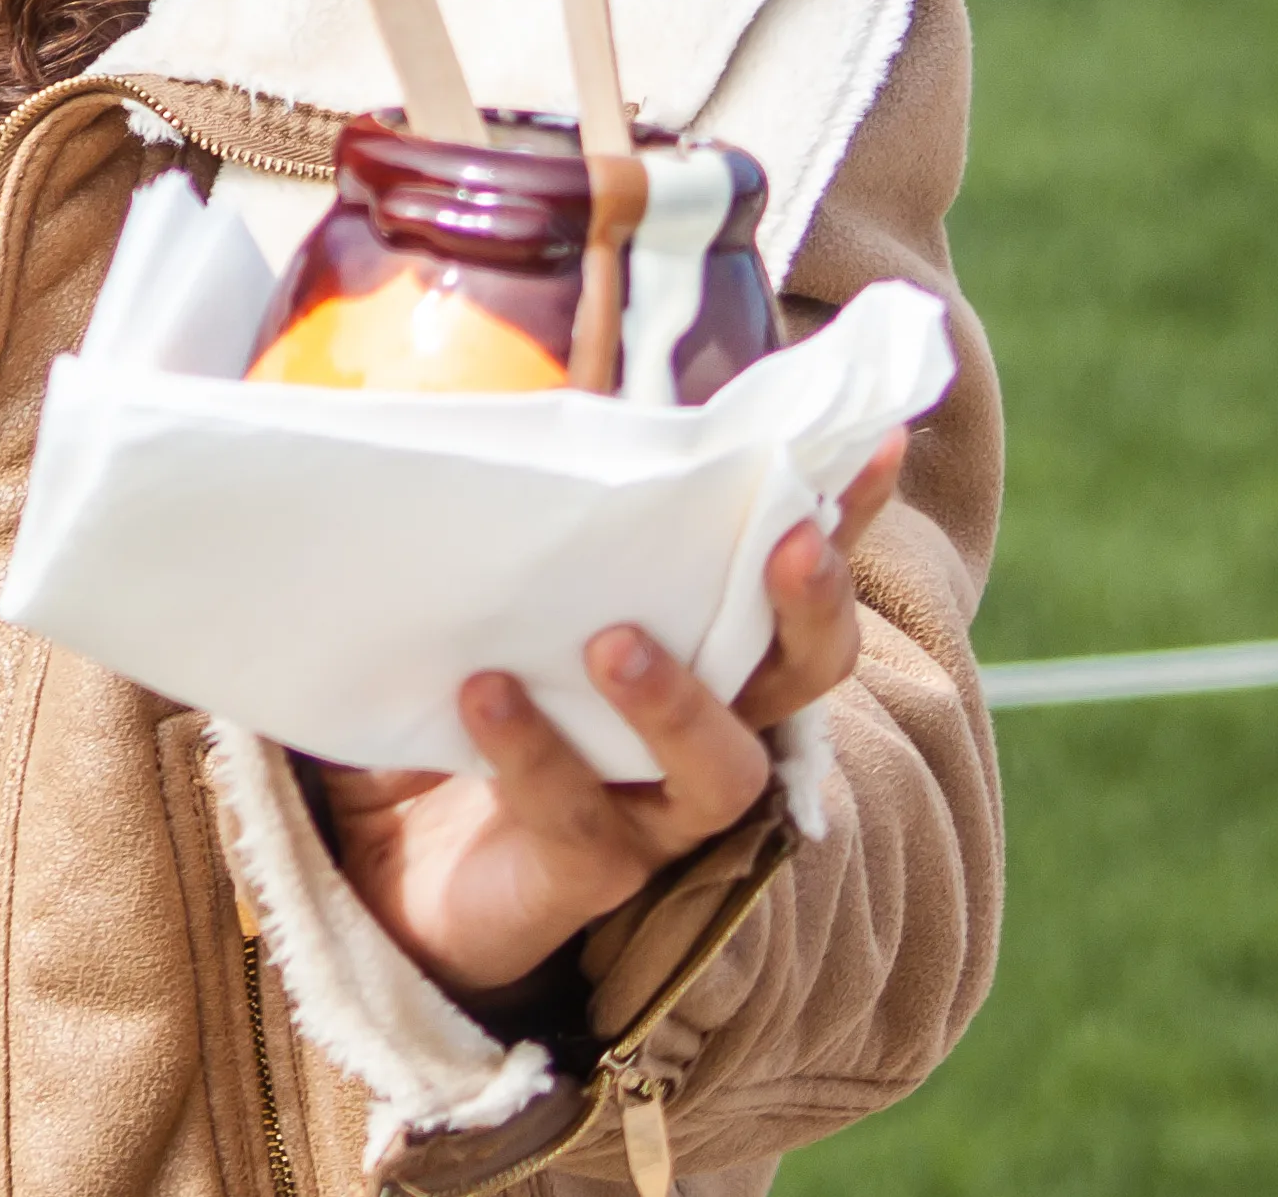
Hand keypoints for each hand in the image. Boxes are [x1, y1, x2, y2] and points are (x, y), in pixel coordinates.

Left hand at [322, 428, 911, 996]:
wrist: (395, 858)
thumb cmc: (475, 698)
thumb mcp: (496, 602)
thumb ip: (528, 532)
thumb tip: (510, 410)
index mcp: (704, 651)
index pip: (789, 578)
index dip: (845, 517)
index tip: (882, 442)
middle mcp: (708, 731)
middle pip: (804, 674)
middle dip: (811, 607)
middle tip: (789, 542)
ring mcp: (658, 809)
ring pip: (721, 767)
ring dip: (677, 700)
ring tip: (612, 641)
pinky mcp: (590, 868)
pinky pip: (580, 815)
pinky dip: (534, 751)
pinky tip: (487, 694)